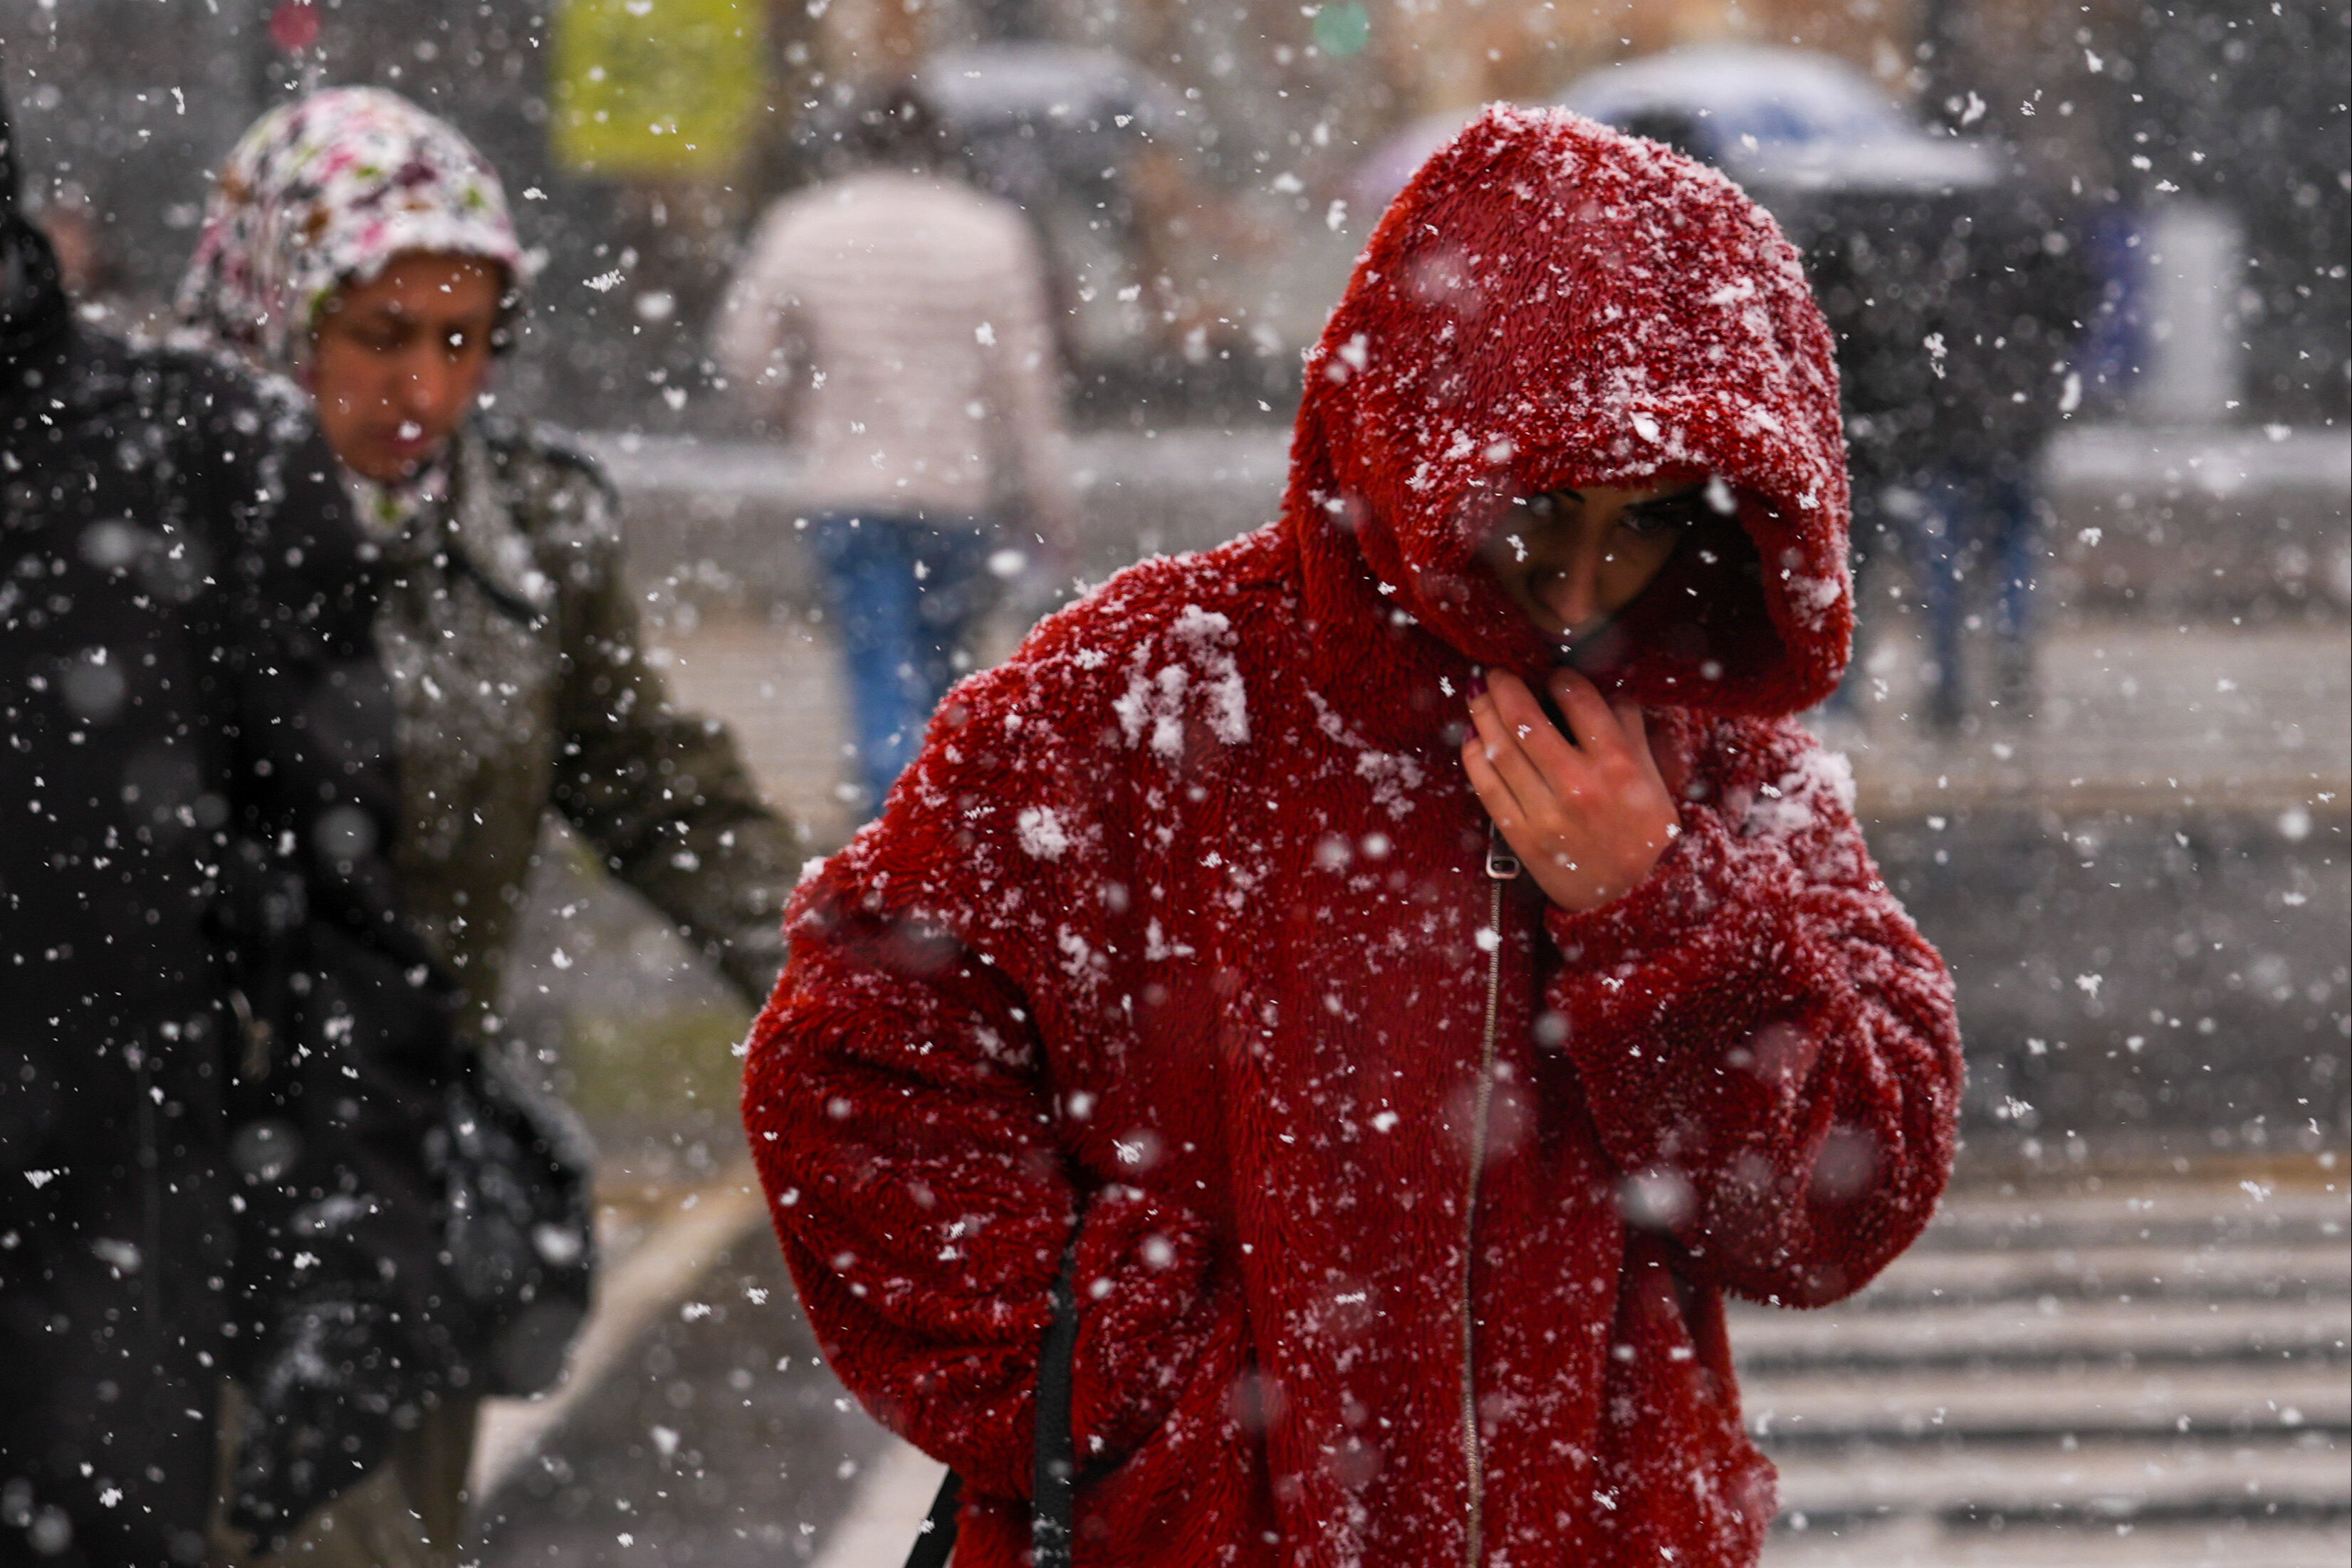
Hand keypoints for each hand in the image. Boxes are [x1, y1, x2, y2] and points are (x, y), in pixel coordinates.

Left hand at [1460, 668, 1682, 912]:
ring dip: (1483, 715)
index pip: (1578, 700)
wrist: (1629, 898)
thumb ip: (1629, 728)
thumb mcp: (1652, 776)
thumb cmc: (1643, 831)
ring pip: (1500, 749)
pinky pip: (1486, 787)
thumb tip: (1605, 684)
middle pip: (1526, 719)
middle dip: (1505, 687)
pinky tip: (1472, 738)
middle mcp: (1579, 786)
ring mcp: (1545, 813)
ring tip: (1478, 695)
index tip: (1552, 675)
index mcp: (1618, 765)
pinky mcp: (1521, 836)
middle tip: (1497, 672)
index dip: (1559, 679)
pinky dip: (1474, 757)